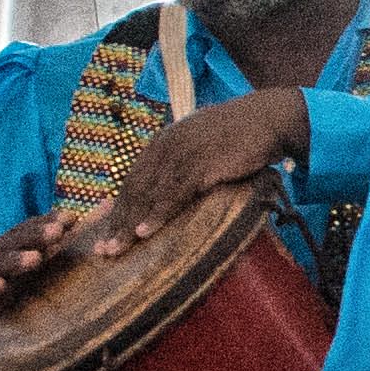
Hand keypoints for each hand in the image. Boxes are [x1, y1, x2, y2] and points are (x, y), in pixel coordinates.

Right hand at [0, 210, 81, 342]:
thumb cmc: (18, 284)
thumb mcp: (39, 267)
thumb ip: (61, 253)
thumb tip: (100, 243)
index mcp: (16, 244)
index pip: (32, 228)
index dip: (48, 221)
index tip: (70, 217)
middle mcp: (1, 255)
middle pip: (17, 240)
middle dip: (37, 234)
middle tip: (57, 231)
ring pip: (1, 264)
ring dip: (17, 259)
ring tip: (35, 258)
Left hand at [74, 84, 307, 257]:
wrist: (267, 119)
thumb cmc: (239, 136)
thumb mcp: (202, 147)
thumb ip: (184, 166)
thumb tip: (175, 192)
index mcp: (162, 144)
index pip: (133, 180)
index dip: (117, 208)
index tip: (104, 233)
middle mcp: (164, 147)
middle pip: (133, 190)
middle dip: (116, 222)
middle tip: (102, 251)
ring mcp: (181, 154)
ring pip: (147, 194)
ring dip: (129, 224)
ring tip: (116, 250)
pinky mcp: (200, 164)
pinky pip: (172, 194)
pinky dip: (157, 214)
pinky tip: (145, 232)